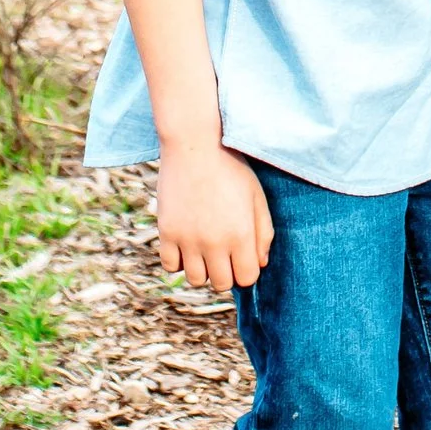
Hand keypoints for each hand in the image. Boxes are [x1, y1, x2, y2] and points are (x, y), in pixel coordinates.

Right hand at [155, 136, 272, 291]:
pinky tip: (186, 244)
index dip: (247, 271)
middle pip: (221, 284)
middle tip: (225, 255)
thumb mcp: (257, 198)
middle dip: (227, 273)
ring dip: (203, 270)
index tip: (243, 258)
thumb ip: (264, 233)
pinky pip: (170, 266)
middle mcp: (214, 243)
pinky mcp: (166, 233)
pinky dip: (179, 261)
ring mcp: (188, 240)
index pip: (247, 278)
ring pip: (195, 280)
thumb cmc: (231, 169)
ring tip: (205, 251)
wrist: (195, 146)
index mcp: (241, 234)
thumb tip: (260, 263)